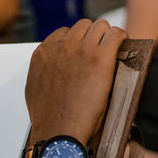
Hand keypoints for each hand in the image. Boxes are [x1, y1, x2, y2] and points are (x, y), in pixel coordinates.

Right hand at [25, 19, 126, 144]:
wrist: (59, 131)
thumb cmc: (48, 118)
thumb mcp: (34, 89)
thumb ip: (43, 72)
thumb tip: (51, 72)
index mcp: (43, 53)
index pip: (63, 33)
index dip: (76, 42)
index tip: (83, 52)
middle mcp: (61, 46)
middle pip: (83, 26)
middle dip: (93, 37)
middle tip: (100, 52)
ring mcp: (81, 49)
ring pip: (100, 27)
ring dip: (107, 37)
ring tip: (113, 51)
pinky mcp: (100, 57)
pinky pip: (116, 34)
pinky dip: (121, 39)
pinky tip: (123, 49)